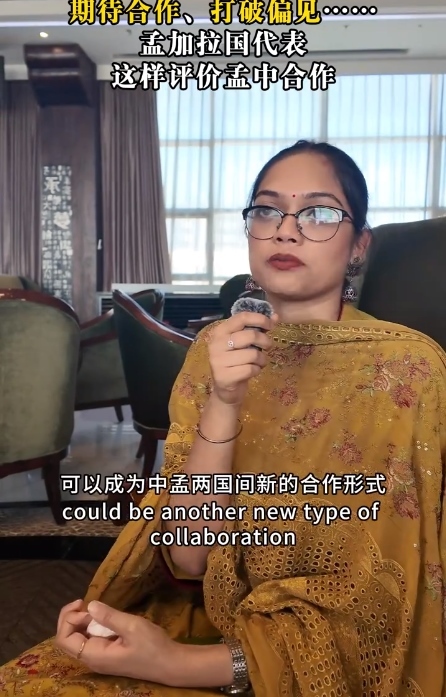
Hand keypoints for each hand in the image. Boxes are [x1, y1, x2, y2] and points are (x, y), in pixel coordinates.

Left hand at [54, 600, 175, 683]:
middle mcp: (92, 659)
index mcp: (94, 655)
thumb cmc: (152, 646)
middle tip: (85, 603)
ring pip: (77, 639)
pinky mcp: (106, 654)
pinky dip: (90, 626)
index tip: (85, 605)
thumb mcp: (132, 627)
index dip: (68, 619)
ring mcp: (99, 657)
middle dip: (70, 618)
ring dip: (80, 621)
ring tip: (95, 608)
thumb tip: (89, 606)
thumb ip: (109, 617)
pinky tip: (102, 617)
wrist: (169, 664)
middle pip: (66, 639)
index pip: (63, 639)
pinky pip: (89, 639)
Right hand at [208, 311, 277, 404]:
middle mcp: (216, 344)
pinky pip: (251, 369)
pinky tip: (252, 372)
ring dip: (262, 359)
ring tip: (259, 362)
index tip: (271, 325)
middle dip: (265, 341)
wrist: (226, 389)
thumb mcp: (245, 344)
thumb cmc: (237, 362)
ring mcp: (218, 361)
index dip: (260, 319)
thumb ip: (258, 329)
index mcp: (220, 331)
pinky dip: (257, 370)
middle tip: (267, 347)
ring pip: (252, 354)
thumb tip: (276, 316)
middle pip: (250, 335)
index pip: (242, 317)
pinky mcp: (224, 376)